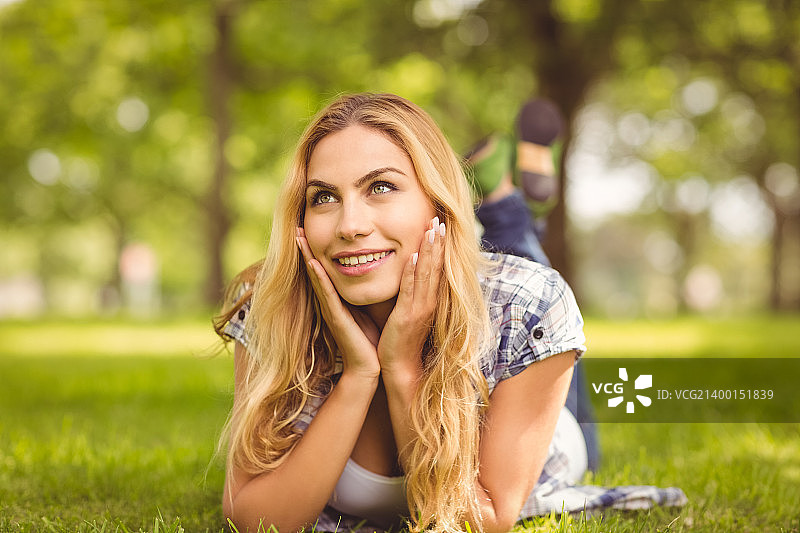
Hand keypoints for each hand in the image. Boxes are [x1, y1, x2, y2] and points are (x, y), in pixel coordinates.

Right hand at [296, 228, 380, 379]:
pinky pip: (327, 294)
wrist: (369, 366)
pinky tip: (313, 263)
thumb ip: (361, 291)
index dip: (314, 248)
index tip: (308, 227)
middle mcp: (329, 301)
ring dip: (307, 256)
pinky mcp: (336, 318)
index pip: (324, 268)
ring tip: (299, 237)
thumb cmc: (368, 338)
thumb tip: (370, 268)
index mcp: (336, 297)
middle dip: (305, 247)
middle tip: (296, 225)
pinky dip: (319, 278)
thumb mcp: (364, 307)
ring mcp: (330, 309)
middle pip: (314, 269)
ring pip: (316, 277)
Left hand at [378, 217, 445, 378]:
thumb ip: (411, 294)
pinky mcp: (406, 316)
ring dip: (429, 250)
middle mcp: (429, 302)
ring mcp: (420, 309)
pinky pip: (410, 290)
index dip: (439, 247)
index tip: (440, 226)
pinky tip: (412, 256)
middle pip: (437, 266)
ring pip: (426, 274)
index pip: (437, 268)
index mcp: (430, 300)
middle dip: (438, 242)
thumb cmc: (402, 341)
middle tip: (440, 218)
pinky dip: (412, 272)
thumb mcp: (409, 312)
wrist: (401, 368)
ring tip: (432, 229)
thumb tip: (407, 274)